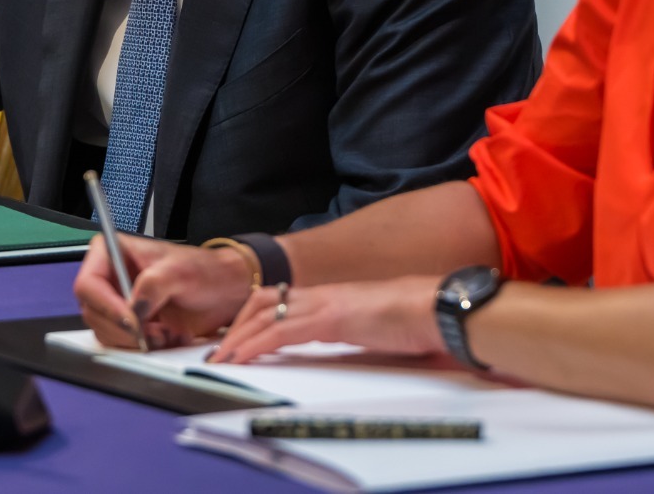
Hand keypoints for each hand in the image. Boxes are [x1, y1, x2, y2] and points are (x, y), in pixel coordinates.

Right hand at [74, 235, 255, 348]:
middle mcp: (111, 279)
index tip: (130, 320)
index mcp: (113, 253)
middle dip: (122, 328)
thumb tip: (133, 307)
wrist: (225, 291)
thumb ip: (153, 284)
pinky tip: (167, 337)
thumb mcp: (179, 271)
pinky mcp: (131, 324)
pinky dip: (144, 346)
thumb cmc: (204, 270)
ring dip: (136, 340)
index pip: (88, 284)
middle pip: (93, 313)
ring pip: (107, 333)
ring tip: (165, 332)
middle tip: (151, 332)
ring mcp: (119, 303)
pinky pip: (123, 344)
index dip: (105, 306)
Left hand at [208, 275, 446, 364]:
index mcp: (330, 296)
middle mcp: (321, 295)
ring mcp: (323, 304)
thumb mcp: (371, 324)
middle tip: (219, 348)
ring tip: (220, 357)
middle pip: (262, 301)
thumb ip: (352, 328)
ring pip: (265, 315)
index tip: (236, 335)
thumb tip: (348, 338)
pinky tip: (243, 358)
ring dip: (238, 337)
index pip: (279, 299)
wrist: (435, 309)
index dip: (252, 315)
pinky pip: (281, 332)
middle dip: (236, 324)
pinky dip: (256, 345)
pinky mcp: (329, 319)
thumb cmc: (413, 319)